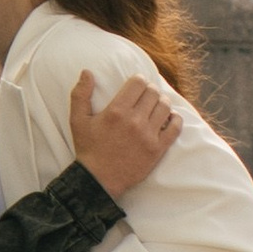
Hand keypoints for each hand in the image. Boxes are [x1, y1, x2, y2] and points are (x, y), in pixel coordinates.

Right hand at [68, 68, 181, 196]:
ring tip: (157, 106)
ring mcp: (148, 136)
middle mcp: (134, 121)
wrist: (98, 180)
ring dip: (162, 103)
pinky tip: (169, 119)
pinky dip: (175, 120)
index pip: (138, 83)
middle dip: (150, 91)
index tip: (137, 85)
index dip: (139, 80)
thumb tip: (87, 72)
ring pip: (165, 107)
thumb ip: (80, 94)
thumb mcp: (77, 120)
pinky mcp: (157, 149)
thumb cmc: (88, 148)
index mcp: (116, 111)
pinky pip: (175, 128)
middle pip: (153, 93)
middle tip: (146, 96)